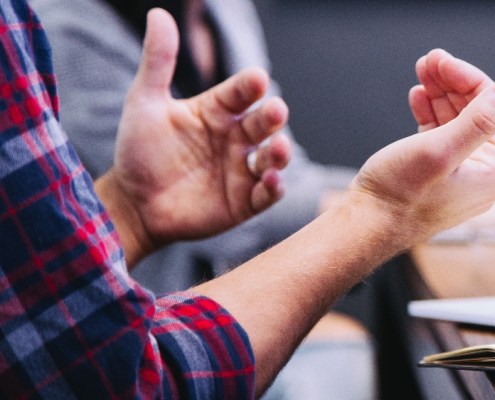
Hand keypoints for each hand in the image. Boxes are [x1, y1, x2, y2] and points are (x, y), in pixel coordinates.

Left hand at [95, 9, 291, 266]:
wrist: (132, 204)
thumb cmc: (139, 151)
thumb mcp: (144, 103)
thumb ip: (158, 61)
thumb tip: (158, 14)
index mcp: (217, 111)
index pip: (241, 93)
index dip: (250, 86)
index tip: (257, 79)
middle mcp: (235, 138)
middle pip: (263, 123)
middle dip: (273, 116)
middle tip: (275, 111)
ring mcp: (242, 170)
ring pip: (273, 157)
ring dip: (280, 153)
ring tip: (278, 148)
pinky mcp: (244, 202)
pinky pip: (267, 194)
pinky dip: (274, 187)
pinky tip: (271, 180)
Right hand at [345, 50, 494, 241]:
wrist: (366, 227)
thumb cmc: (399, 195)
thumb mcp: (440, 150)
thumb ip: (479, 120)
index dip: (469, 79)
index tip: (442, 60)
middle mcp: (485, 174)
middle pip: (478, 113)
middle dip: (453, 83)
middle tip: (429, 60)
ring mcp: (462, 175)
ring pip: (458, 121)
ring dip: (441, 94)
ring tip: (422, 72)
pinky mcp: (440, 175)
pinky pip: (443, 135)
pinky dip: (431, 113)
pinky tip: (418, 97)